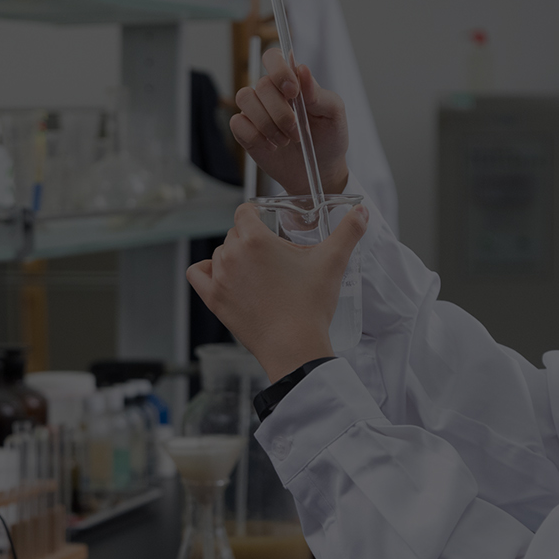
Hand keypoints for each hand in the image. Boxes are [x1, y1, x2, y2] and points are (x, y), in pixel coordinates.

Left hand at [187, 202, 369, 382]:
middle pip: (235, 233)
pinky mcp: (214, 299)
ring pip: (220, 253)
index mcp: (255, 239)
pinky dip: (207, 271)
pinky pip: (197, 274)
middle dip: (252, 239)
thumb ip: (349, 231)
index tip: (266, 222)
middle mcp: (232, 254)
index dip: (256, 214)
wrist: (294, 347)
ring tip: (257, 272)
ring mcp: (220, 278)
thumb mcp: (333, 262)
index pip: (245, 211)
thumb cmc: (310, 305)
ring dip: (234, 257)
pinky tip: (223, 275)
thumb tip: (362, 211)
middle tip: (273, 257)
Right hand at [232, 48, 349, 196]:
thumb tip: (302, 69)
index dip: (279, 71)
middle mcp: (270, 92)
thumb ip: (318, 93)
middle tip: (297, 131)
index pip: (273, 57)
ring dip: (267, 124)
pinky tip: (272, 146)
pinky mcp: (245, 130)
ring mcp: (255, 110)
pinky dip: (256, 136)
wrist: (320, 171)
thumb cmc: (329, 139)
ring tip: (285, 140)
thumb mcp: (334, 114)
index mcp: (292, 81)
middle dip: (280, 112)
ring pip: (245, 99)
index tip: (293, 92)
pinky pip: (237, 123)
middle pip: (261, 84)